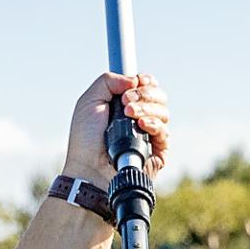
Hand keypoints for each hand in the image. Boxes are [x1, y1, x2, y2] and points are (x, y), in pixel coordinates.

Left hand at [62, 70, 170, 184]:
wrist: (88, 169)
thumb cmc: (85, 141)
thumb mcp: (89, 102)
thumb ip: (107, 81)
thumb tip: (133, 79)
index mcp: (126, 107)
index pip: (147, 87)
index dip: (145, 81)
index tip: (137, 82)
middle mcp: (139, 120)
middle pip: (158, 97)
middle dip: (144, 94)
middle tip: (126, 102)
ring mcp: (149, 136)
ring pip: (164, 112)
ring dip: (147, 108)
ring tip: (129, 115)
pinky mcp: (156, 153)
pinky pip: (164, 133)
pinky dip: (154, 125)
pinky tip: (141, 125)